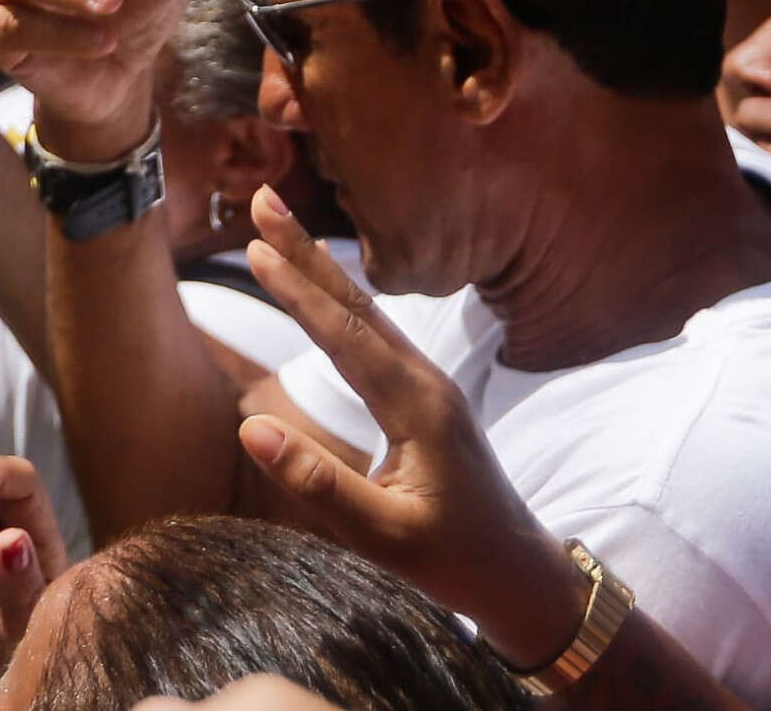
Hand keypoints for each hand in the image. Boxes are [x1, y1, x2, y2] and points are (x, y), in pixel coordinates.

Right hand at [231, 187, 589, 663]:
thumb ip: (320, 484)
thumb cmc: (454, 561)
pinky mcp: (426, 396)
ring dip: (321, 267)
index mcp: (417, 408)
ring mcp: (430, 386)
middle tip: (263, 198)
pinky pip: (377, 331)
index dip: (298, 293)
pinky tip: (326, 288)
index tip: (256, 249)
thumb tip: (249, 427)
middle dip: (306, 251)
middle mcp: (426, 382)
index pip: (346, 337)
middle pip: (357, 305)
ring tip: (281, 228)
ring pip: (367, 313)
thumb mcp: (384, 538)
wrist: (521, 573)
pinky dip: (340, 298)